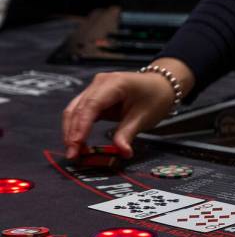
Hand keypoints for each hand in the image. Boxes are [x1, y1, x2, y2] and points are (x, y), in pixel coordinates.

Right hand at [62, 58, 194, 158]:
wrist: (161, 85)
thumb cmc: (155, 97)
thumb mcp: (143, 117)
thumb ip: (128, 135)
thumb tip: (122, 153)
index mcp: (114, 83)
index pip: (91, 105)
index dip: (81, 126)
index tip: (76, 144)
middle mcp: (100, 83)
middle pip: (78, 108)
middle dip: (73, 132)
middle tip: (73, 154)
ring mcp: (95, 88)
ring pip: (75, 110)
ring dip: (72, 131)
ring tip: (73, 151)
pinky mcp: (95, 97)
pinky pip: (81, 112)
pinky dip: (78, 127)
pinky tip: (78, 142)